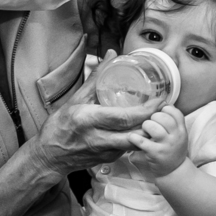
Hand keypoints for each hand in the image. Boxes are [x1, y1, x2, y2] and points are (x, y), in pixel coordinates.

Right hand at [30, 52, 158, 176]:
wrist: (50, 156)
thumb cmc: (60, 126)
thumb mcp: (75, 100)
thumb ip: (96, 78)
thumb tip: (111, 55)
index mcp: (89, 120)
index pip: (124, 118)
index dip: (145, 111)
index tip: (159, 100)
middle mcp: (98, 138)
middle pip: (135, 133)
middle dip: (153, 121)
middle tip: (165, 107)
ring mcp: (105, 152)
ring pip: (135, 143)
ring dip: (148, 131)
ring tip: (158, 116)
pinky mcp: (109, 160)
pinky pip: (128, 148)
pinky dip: (137, 137)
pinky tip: (142, 127)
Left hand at [127, 105, 188, 177]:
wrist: (174, 170)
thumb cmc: (173, 149)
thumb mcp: (179, 134)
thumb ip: (173, 121)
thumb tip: (160, 102)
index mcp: (182, 129)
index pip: (174, 112)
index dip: (165, 110)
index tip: (160, 115)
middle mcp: (176, 136)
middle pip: (162, 117)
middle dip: (153, 118)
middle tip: (151, 125)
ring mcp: (166, 145)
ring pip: (152, 127)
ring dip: (145, 127)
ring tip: (145, 131)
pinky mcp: (155, 153)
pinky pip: (141, 141)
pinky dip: (134, 138)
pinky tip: (131, 137)